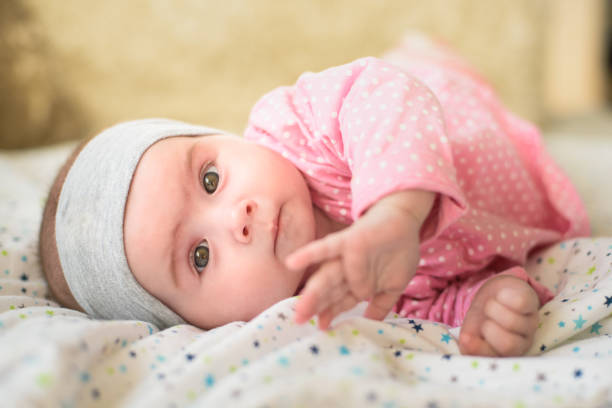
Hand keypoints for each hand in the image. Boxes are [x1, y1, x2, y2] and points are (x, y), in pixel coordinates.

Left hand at [285, 190, 433, 328]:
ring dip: (312, 292)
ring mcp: (346, 257)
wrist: (406, 220)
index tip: (321, 327)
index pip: (340, 301)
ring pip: (326, 277)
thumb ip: (381, 304)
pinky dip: (309, 254)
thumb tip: (371, 324)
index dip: (331, 313)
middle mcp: (347, 271)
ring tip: (299, 308)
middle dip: (315, 307)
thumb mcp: (393, 285)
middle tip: (300, 321)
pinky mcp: (348, 240)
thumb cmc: (398, 252)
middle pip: (328, 292)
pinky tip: (291, 262)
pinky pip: (326, 248)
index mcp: (356, 283)